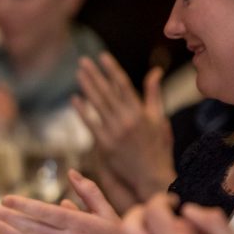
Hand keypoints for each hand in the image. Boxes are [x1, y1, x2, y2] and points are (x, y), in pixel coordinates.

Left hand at [73, 53, 174, 200]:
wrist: (152, 177)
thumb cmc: (158, 147)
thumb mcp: (159, 118)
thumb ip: (153, 94)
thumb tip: (155, 71)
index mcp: (141, 112)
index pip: (123, 84)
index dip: (112, 69)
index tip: (102, 56)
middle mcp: (127, 120)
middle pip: (107, 91)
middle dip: (94, 74)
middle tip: (83, 60)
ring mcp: (115, 132)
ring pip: (98, 105)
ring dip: (87, 87)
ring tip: (79, 73)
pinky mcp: (105, 145)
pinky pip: (90, 124)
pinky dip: (82, 111)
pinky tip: (75, 99)